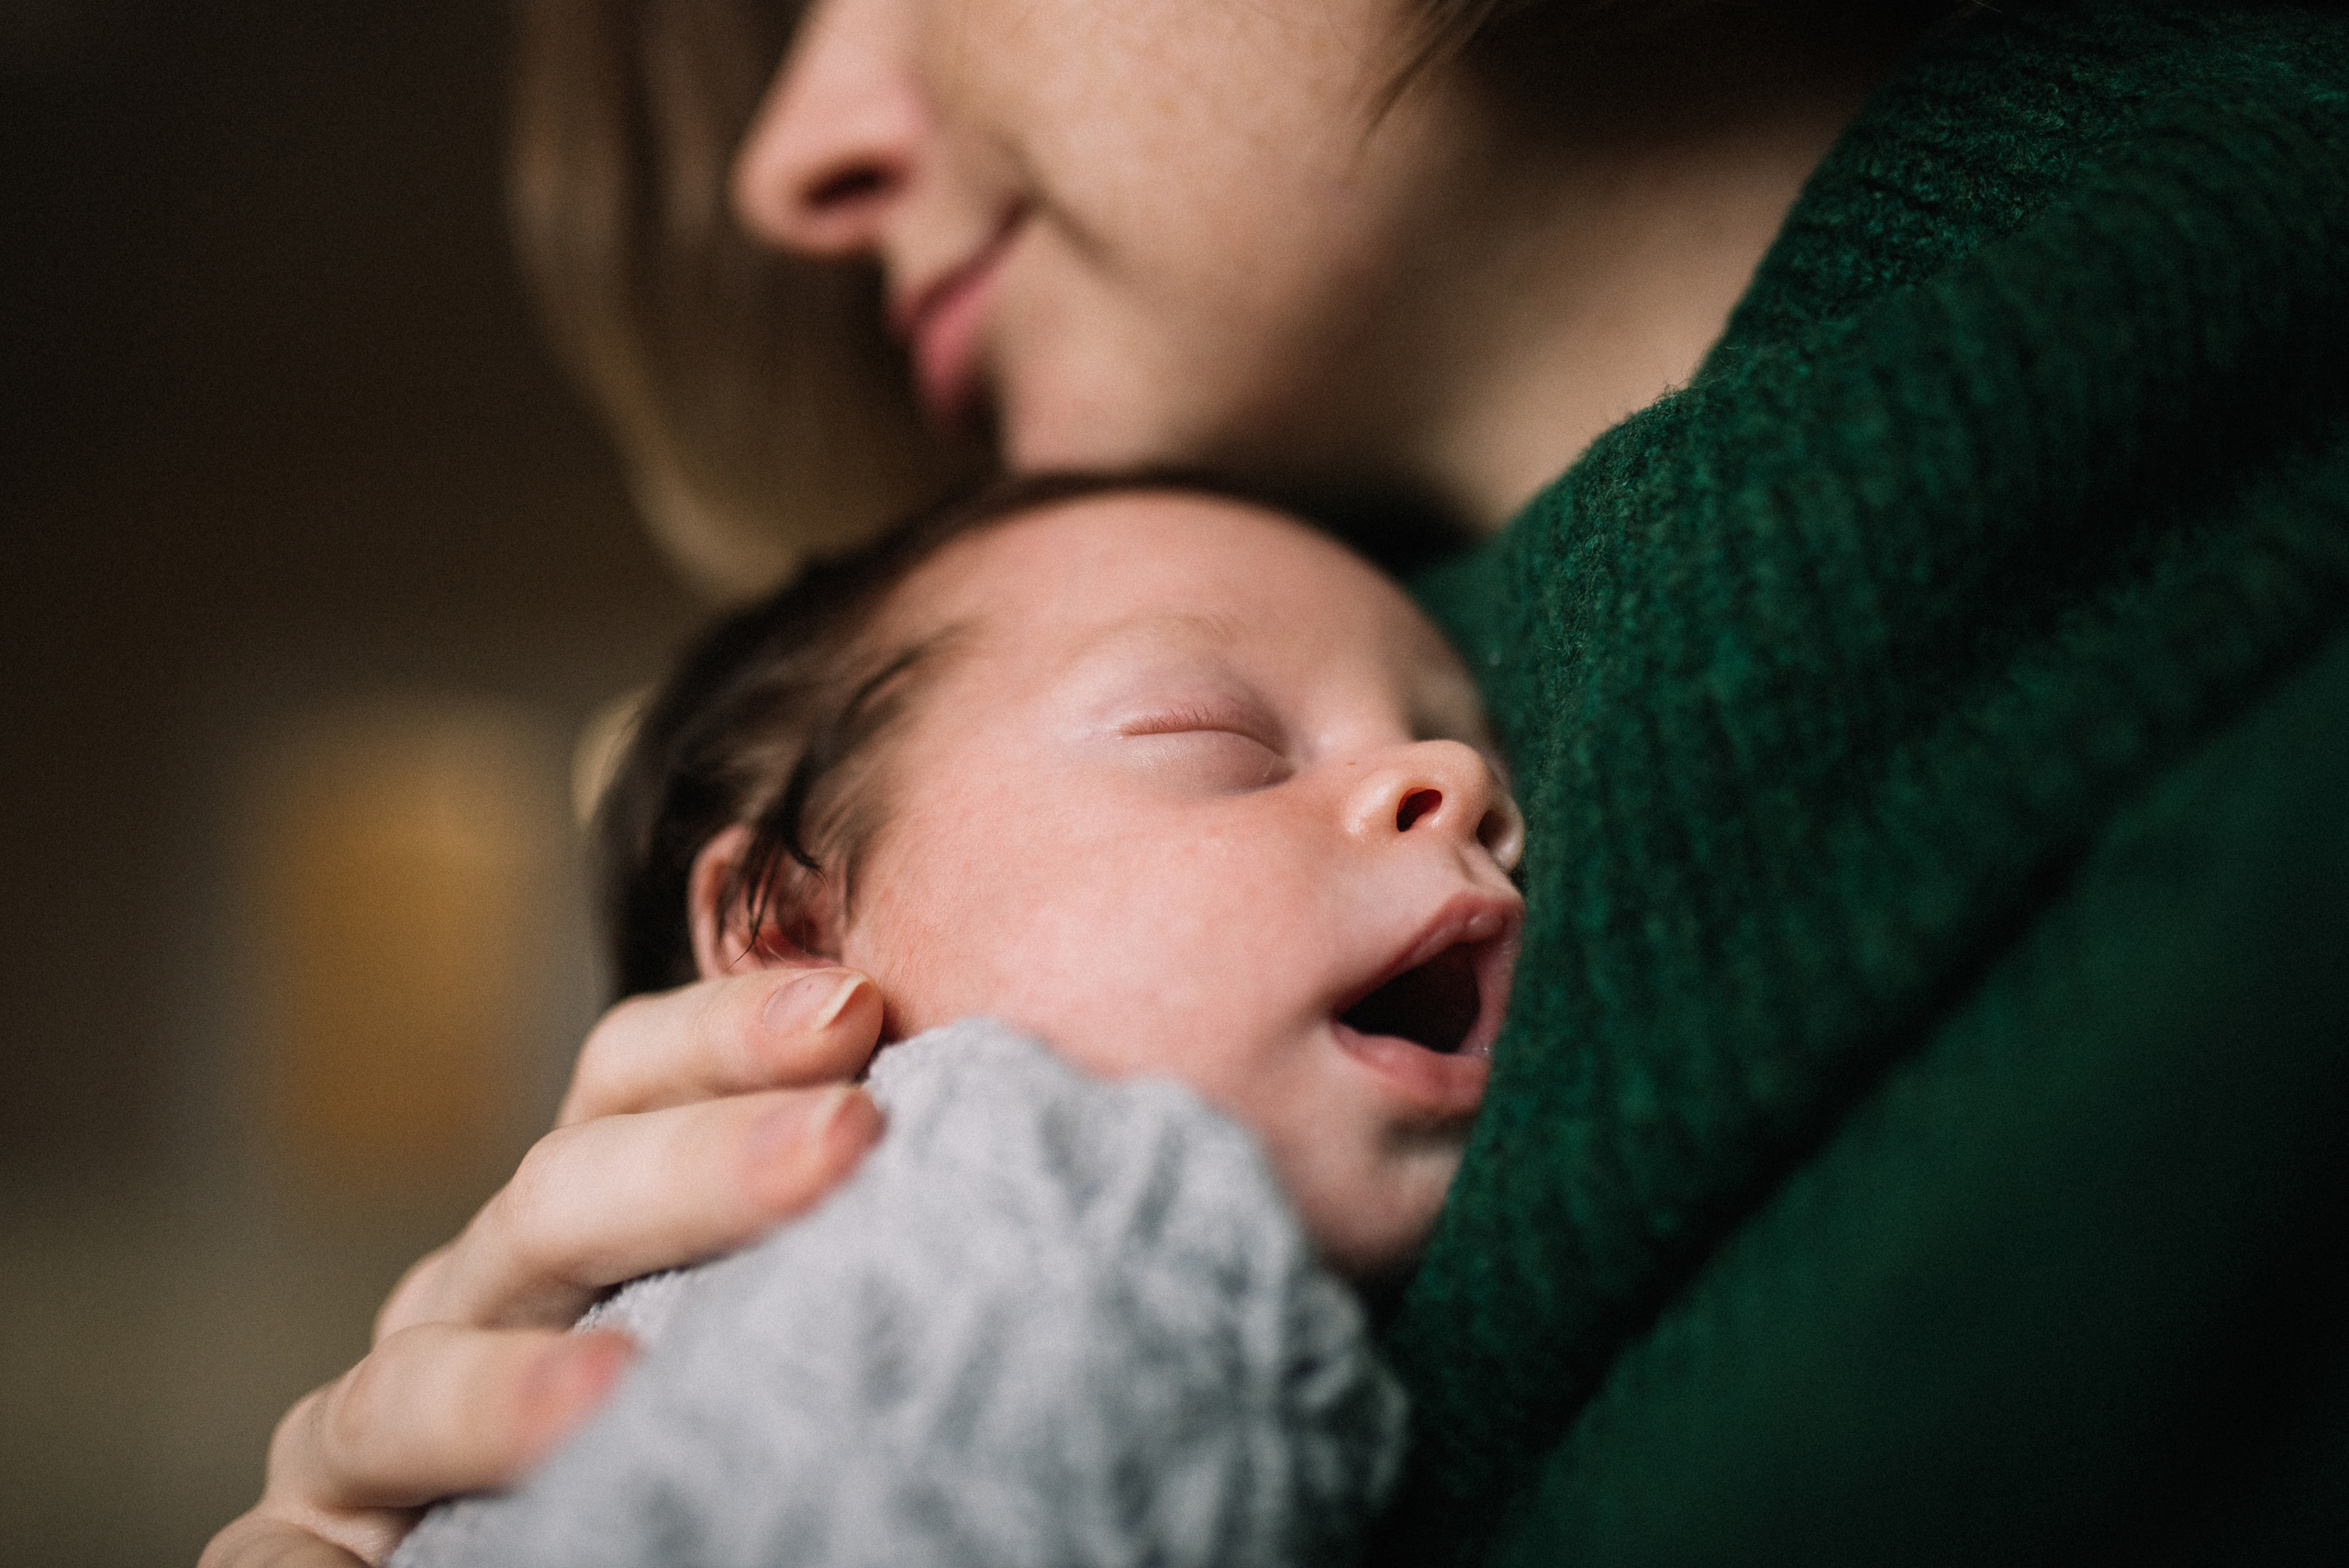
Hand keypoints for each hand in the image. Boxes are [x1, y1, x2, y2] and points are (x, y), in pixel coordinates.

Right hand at [199, 968, 884, 1566]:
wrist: (533, 1556)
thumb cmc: (687, 1443)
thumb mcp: (746, 1332)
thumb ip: (822, 1269)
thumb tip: (993, 1185)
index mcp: (576, 1228)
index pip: (630, 1087)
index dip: (728, 1036)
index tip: (858, 1010)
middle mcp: (467, 1302)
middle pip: (554, 1202)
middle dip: (696, 1166)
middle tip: (844, 1137)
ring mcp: (368, 1428)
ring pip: (416, 1384)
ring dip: (507, 1390)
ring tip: (618, 1393)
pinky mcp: (294, 1554)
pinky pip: (277, 1560)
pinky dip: (304, 1566)